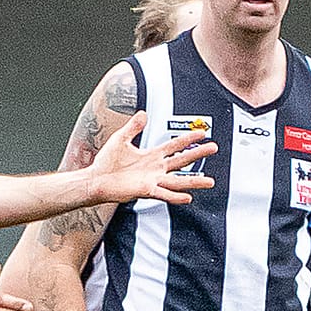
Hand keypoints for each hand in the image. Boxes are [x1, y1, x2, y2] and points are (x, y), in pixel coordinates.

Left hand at [86, 112, 216, 204]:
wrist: (96, 180)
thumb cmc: (107, 162)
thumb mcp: (121, 138)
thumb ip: (133, 127)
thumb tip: (143, 113)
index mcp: (152, 156)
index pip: (175, 146)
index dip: (188, 139)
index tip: (202, 133)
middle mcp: (156, 169)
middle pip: (182, 160)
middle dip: (198, 154)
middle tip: (214, 148)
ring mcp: (153, 180)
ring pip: (178, 181)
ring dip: (194, 181)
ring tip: (210, 181)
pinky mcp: (146, 190)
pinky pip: (164, 194)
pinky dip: (175, 196)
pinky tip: (188, 198)